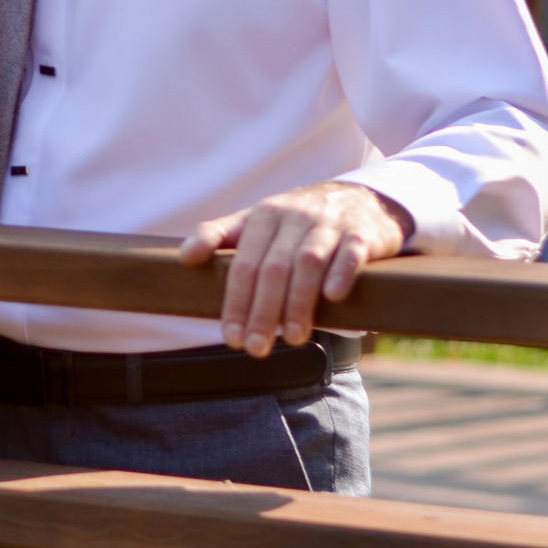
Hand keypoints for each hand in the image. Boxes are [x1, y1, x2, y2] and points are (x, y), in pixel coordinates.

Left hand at [177, 181, 412, 357]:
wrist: (359, 198)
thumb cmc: (298, 220)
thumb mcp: (258, 221)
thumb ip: (220, 235)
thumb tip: (185, 257)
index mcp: (265, 216)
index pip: (244, 264)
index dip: (236, 302)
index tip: (231, 337)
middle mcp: (295, 217)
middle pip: (273, 268)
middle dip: (263, 311)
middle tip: (257, 348)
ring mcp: (329, 224)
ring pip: (308, 263)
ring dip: (299, 302)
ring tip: (292, 338)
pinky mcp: (362, 232)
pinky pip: (352, 252)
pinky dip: (341, 273)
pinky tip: (333, 298)